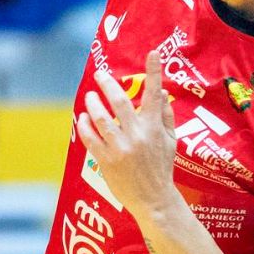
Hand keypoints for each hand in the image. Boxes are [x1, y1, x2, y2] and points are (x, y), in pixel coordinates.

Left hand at [75, 51, 178, 214]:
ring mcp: (120, 149)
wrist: (154, 200)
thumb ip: (166, 116)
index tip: (153, 53)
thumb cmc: (162, 168)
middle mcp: (137, 136)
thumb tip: (163, 92)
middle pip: (119, 102)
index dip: (154, 72)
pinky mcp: (106, 161)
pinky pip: (91, 139)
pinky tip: (83, 117)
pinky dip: (85, 125)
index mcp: (154, 129)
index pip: (154, 95)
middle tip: (100, 74)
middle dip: (108, 84)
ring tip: (90, 96)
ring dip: (92, 104)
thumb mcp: (171, 141)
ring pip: (101, 119)